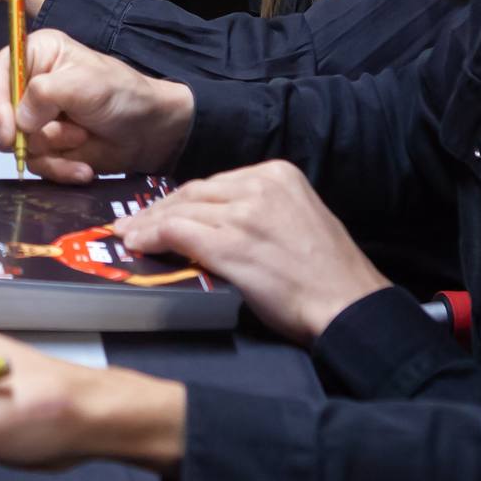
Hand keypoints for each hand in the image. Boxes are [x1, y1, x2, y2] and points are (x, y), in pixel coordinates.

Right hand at [0, 29, 194, 181]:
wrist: (153, 132)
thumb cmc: (122, 95)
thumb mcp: (85, 84)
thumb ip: (45, 94)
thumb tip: (20, 120)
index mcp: (34, 55)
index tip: (9, 130)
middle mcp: (27, 85)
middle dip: (19, 131)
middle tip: (41, 140)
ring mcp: (34, 118)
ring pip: (14, 143)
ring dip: (49, 149)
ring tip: (80, 139)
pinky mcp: (45, 146)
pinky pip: (35, 163)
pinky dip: (58, 168)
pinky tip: (82, 166)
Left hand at [113, 161, 389, 342]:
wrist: (349, 306)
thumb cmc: (325, 274)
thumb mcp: (295, 220)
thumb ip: (257, 210)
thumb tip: (212, 220)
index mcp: (278, 174)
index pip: (214, 183)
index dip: (181, 200)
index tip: (160, 212)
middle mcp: (259, 185)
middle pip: (194, 193)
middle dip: (160, 211)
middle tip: (135, 225)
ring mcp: (243, 213)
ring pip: (180, 210)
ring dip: (149, 225)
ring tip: (131, 236)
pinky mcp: (231, 243)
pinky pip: (176, 231)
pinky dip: (152, 237)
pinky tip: (138, 245)